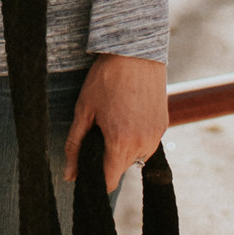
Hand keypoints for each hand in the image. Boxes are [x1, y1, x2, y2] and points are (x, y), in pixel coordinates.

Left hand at [65, 53, 167, 190]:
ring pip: (135, 157)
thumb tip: (69, 175)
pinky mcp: (164, 126)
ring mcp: (156, 135)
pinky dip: (136, 136)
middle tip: (98, 131)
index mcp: (120, 142)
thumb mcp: (84, 110)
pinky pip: (147, 143)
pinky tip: (128, 115)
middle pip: (121, 169)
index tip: (87, 168)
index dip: (96, 179)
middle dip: (107, 158)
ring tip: (115, 120)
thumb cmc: (106, 79)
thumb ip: (75, 146)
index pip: (109, 181)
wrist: (135, 53)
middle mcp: (143, 144)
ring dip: (124, 148)